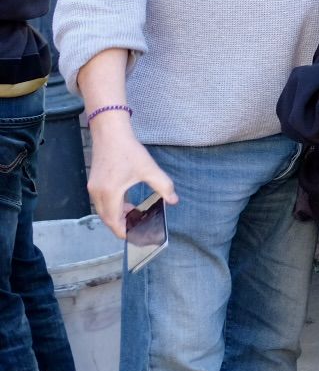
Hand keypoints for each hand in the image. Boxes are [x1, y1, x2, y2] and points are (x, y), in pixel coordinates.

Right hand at [86, 118, 177, 238]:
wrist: (110, 133)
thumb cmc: (128, 150)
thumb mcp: (149, 169)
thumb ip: (163, 187)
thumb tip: (173, 201)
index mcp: (109, 193)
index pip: (113, 221)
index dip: (123, 232)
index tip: (134, 237)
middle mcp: (97, 193)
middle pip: (107, 218)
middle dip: (121, 226)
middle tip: (137, 230)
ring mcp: (94, 188)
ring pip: (104, 210)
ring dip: (118, 216)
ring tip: (135, 216)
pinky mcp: (94, 182)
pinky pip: (102, 202)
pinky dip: (114, 207)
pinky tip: (128, 205)